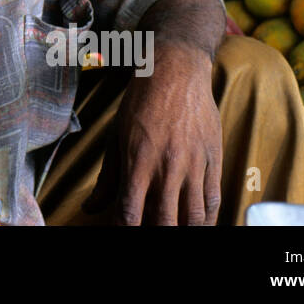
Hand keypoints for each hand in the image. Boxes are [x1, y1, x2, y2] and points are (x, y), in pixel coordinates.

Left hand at [83, 41, 222, 224]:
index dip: (126, 230)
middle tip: (151, 230)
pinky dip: (206, 220)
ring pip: (192, 217)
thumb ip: (107, 177)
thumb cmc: (141, 101)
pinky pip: (213, 201)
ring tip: (174, 230)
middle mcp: (167, 167)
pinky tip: (197, 225)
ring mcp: (193, 165)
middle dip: (156, 233)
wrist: (176, 70)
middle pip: (163, 221)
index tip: (123, 232)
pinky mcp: (213, 160)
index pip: (130, 213)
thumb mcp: (116, 136)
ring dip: (183, 231)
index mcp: (138, 161)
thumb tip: (90, 207)